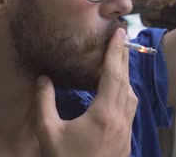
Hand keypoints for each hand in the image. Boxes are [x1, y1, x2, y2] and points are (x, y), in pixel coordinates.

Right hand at [34, 28, 137, 156]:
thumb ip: (44, 102)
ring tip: (118, 63)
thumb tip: (43, 78)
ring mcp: (125, 133)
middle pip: (125, 82)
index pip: (112, 75)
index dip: (115, 52)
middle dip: (123, 58)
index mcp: (104, 114)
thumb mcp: (47, 132)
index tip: (119, 33)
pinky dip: (125, 93)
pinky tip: (117, 94)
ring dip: (126, 76)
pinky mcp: (125, 142)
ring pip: (131, 96)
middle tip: (122, 38)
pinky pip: (130, 109)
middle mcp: (120, 120)